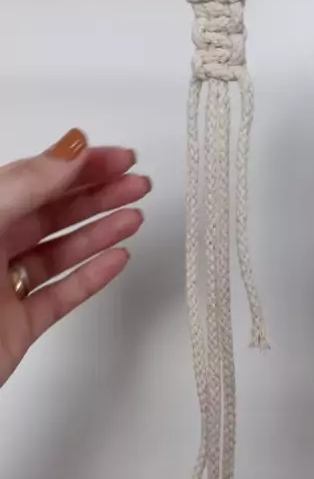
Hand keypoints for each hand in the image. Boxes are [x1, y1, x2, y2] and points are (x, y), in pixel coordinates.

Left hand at [0, 128, 150, 387]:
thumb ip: (25, 185)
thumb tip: (69, 150)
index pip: (34, 179)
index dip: (78, 165)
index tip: (117, 157)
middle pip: (52, 212)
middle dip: (99, 195)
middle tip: (136, 184)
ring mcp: (2, 289)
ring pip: (60, 252)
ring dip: (100, 232)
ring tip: (133, 216)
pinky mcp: (15, 328)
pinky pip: (61, 296)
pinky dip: (92, 278)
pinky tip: (115, 260)